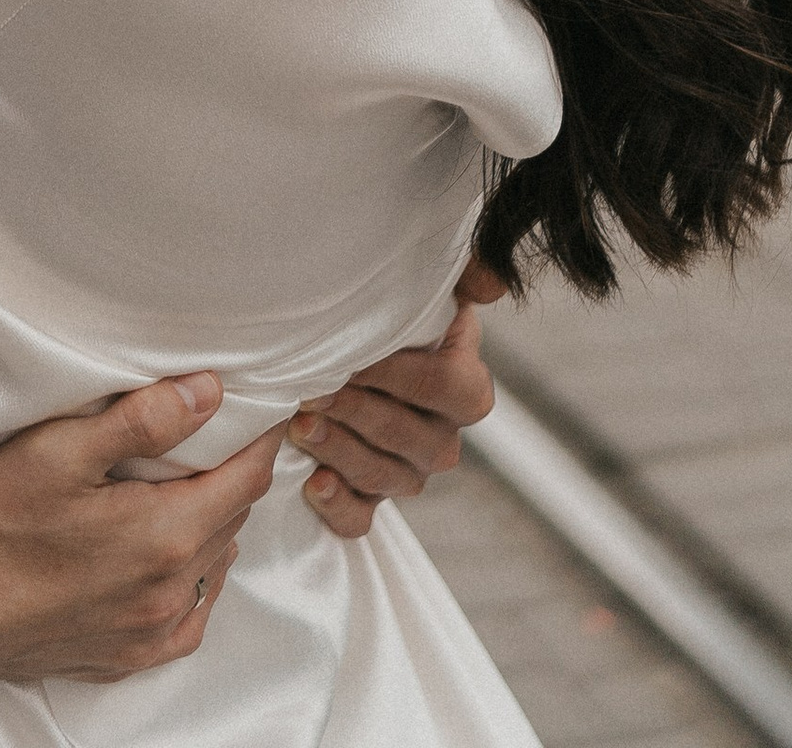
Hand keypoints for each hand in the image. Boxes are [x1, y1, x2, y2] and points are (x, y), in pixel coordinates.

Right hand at [0, 373, 277, 679]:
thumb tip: (209, 392)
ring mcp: (150, 631)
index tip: (262, 411)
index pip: (245, 481)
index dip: (259, 441)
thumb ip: (143, 420)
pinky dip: (194, 580)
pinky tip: (171, 557)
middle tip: (214, 436)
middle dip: (230, 475)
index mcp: (163, 536)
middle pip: (230, 521)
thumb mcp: (61, 448)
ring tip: (185, 486)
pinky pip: (189, 618)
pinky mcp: (126, 657)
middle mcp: (170, 591)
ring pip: (212, 567)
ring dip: (210, 525)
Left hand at [285, 264, 501, 535]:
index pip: (452, 390)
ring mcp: (408, 471)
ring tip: (301, 423)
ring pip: (387, 478)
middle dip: (359, 413)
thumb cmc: (381, 306)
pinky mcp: (369, 496)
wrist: (337, 343)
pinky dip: (338, 506)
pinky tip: (313, 483)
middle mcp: (442, 434)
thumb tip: (491, 283)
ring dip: (341, 451)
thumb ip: (464, 272)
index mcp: (465, 383)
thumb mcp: (422, 281)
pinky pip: (361, 518)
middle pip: (414, 439)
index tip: (354, 358)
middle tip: (312, 389)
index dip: (401, 377)